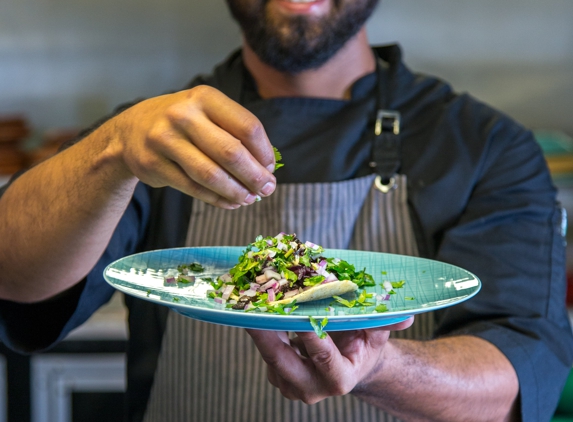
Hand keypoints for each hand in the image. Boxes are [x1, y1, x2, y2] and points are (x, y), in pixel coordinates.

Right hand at [112, 85, 276, 207]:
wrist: (130, 131)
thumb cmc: (182, 124)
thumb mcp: (206, 113)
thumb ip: (235, 133)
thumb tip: (266, 168)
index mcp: (205, 98)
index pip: (247, 127)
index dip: (264, 153)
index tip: (270, 169)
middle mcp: (184, 115)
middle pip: (231, 153)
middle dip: (254, 176)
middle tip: (267, 190)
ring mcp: (165, 139)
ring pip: (211, 175)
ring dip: (236, 191)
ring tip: (249, 199)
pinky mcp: (153, 164)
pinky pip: (193, 188)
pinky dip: (216, 199)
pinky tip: (229, 202)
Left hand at [246, 317, 413, 403]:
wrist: (349, 363)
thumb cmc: (363, 346)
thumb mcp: (376, 334)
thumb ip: (385, 324)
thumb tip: (407, 316)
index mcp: (340, 378)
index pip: (322, 356)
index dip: (308, 335)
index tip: (295, 313)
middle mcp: (313, 388)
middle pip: (283, 361)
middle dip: (266, 334)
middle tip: (253, 308)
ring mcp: (292, 386)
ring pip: (271, 356)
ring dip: (261, 330)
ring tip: (253, 301)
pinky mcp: (278, 378)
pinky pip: (266, 354)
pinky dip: (263, 332)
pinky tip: (260, 311)